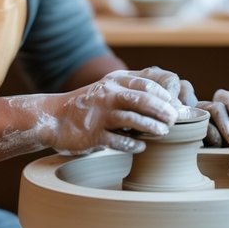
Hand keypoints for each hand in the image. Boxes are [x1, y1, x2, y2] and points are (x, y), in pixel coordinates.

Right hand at [34, 67, 184, 154]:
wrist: (54, 117)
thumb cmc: (88, 105)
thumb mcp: (107, 88)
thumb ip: (130, 89)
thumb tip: (164, 99)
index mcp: (113, 82)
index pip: (145, 83)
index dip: (163, 94)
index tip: (175, 104)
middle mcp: (107, 94)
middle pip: (141, 99)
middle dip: (162, 109)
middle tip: (174, 119)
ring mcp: (99, 114)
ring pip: (131, 119)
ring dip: (151, 126)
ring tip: (163, 132)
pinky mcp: (92, 134)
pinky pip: (117, 140)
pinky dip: (132, 144)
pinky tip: (142, 146)